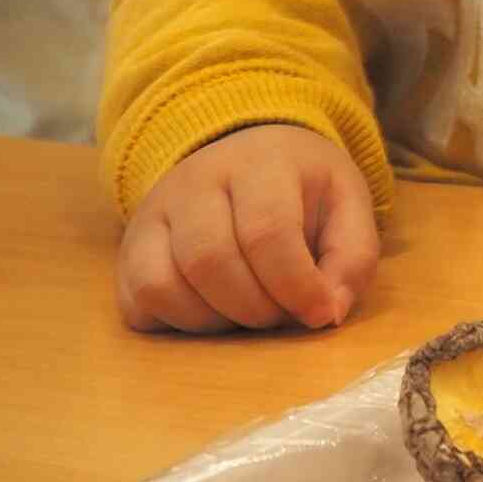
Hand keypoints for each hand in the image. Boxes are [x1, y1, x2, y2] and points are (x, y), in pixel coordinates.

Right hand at [116, 124, 379, 333]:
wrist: (247, 158)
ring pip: (162, 285)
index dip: (295, 285)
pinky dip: (176, 323)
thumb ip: (353, 256)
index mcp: (261, 161)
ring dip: (214, 322)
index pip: (267, 231)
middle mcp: (195, 181)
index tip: (318, 313)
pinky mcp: (129, 248)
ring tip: (249, 311)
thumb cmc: (303, 190)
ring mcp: (153, 213)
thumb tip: (329, 313)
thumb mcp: (348, 206)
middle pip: (209, 261)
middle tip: (281, 314)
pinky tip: (213, 311)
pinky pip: (137, 301)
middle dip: (254, 308)